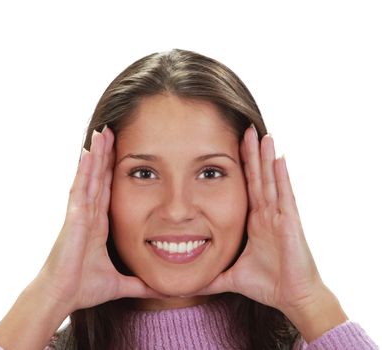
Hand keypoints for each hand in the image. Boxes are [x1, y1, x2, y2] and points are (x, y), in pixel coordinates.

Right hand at [36, 127, 158, 313]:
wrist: (61, 297)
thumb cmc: (83, 289)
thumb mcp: (119, 283)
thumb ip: (138, 284)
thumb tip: (158, 290)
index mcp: (99, 224)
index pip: (108, 190)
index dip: (112, 171)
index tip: (120, 153)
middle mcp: (89, 214)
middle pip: (99, 177)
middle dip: (104, 155)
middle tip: (110, 131)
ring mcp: (81, 213)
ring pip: (90, 177)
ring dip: (96, 155)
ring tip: (102, 132)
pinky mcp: (74, 217)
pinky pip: (81, 188)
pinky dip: (84, 170)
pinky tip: (88, 152)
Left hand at [198, 126, 328, 315]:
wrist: (292, 299)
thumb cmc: (268, 284)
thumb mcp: (231, 276)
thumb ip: (211, 277)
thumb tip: (188, 286)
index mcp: (253, 221)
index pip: (245, 188)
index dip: (240, 167)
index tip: (231, 146)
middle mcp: (266, 214)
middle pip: (257, 178)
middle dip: (251, 154)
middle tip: (246, 128)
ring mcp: (279, 217)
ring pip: (271, 182)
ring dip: (266, 158)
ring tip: (263, 135)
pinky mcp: (290, 224)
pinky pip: (285, 197)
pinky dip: (282, 178)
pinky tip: (279, 159)